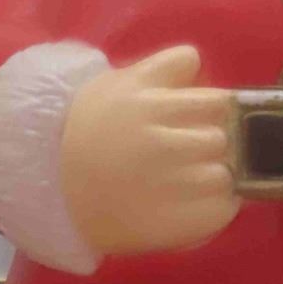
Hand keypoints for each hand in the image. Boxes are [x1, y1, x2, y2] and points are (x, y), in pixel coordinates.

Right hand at [59, 45, 237, 255]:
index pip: (219, 102)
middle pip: (223, 138)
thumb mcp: (116, 86)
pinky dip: (214, 207)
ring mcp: (177, 188)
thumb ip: (161, 67)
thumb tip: (196, 60)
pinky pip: (223, 209)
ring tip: (187, 180)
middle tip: (187, 152)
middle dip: (209, 142)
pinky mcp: (183, 224)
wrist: (56, 192)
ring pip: (226, 175)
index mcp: (154, 108)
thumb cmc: (88, 132)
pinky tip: (188, 203)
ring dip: (214, 176)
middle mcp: (168, 146)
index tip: (197, 119)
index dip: (211, 110)